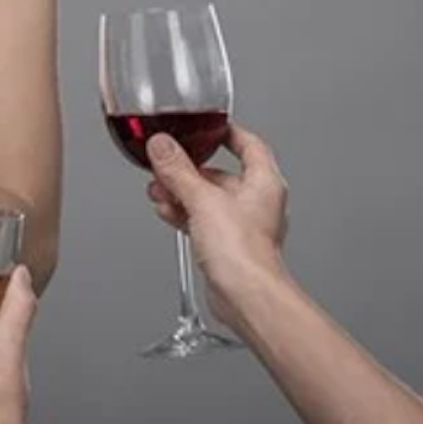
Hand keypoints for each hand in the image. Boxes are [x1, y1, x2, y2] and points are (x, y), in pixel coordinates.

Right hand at [145, 121, 289, 329]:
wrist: (246, 296)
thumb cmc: (244, 252)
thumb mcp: (202, 199)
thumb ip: (178, 170)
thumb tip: (162, 146)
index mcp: (264, 182)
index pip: (248, 144)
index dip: (225, 133)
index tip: (205, 127)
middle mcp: (257, 201)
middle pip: (221, 173)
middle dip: (190, 169)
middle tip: (167, 162)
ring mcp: (243, 224)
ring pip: (208, 197)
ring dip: (182, 192)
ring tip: (159, 188)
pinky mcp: (228, 244)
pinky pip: (203, 219)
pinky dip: (185, 212)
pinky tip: (167, 210)